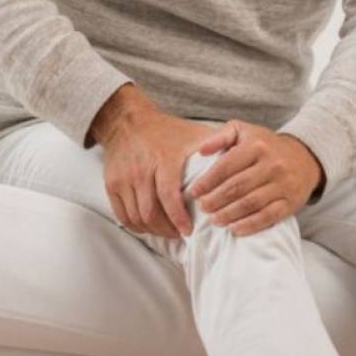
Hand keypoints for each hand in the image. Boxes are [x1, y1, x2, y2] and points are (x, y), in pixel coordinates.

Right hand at [90, 83, 215, 237]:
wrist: (128, 121)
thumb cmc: (168, 131)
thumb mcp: (194, 135)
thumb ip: (218, 149)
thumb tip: (244, 164)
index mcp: (164, 159)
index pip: (168, 196)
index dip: (178, 218)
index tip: (188, 231)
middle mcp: (141, 170)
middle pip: (151, 212)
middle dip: (167, 230)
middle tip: (181, 234)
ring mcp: (123, 178)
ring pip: (136, 217)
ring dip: (153, 230)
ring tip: (168, 232)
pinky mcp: (111, 184)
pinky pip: (122, 215)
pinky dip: (136, 226)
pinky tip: (150, 227)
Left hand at [188, 119, 323, 235]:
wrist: (304, 157)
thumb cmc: (264, 145)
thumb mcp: (243, 131)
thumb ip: (220, 136)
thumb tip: (201, 151)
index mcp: (256, 146)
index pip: (226, 166)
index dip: (207, 181)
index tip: (194, 192)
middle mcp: (272, 164)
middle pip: (236, 187)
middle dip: (215, 200)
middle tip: (202, 207)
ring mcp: (283, 184)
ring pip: (250, 203)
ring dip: (228, 214)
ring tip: (213, 220)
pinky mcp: (291, 202)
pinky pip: (268, 217)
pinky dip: (249, 225)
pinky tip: (234, 229)